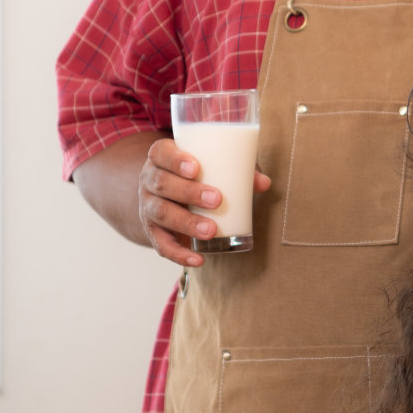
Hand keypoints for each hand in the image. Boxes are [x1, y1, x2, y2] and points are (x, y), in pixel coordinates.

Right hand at [139, 138, 271, 266]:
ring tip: (211, 230)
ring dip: (186, 223)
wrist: (168, 196)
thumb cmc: (197, 174)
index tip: (196, 169)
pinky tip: (197, 259)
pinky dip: (179, 254)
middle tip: (217, 200)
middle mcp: (150, 180)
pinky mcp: (153, 231)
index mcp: (162, 157)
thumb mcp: (212, 165)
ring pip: (161, 213)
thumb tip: (264, 183)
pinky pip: (161, 245)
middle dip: (189, 192)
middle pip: (162, 184)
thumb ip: (237, 170)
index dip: (175, 160)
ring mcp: (148, 206)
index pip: (161, 153)